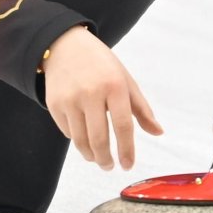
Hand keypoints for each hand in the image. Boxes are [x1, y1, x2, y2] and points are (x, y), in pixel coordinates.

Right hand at [41, 26, 162, 170]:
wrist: (65, 46)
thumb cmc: (101, 66)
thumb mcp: (125, 80)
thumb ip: (142, 108)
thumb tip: (158, 132)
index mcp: (114, 85)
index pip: (122, 125)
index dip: (126, 150)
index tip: (128, 165)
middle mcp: (91, 92)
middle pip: (99, 138)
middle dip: (106, 159)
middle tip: (110, 166)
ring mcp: (70, 99)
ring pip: (80, 140)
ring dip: (91, 155)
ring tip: (97, 158)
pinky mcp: (54, 104)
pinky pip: (67, 132)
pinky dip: (77, 140)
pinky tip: (83, 137)